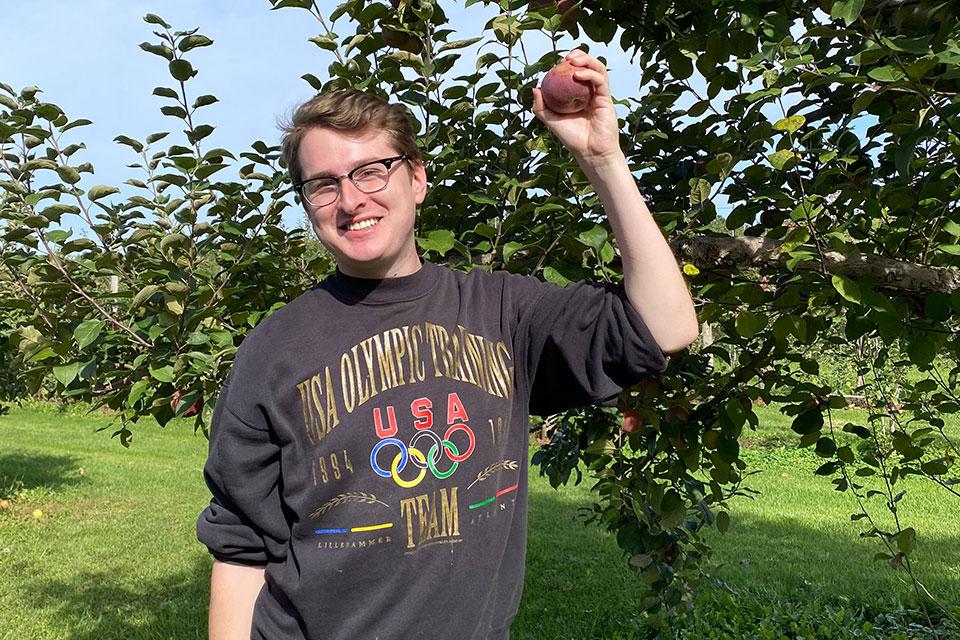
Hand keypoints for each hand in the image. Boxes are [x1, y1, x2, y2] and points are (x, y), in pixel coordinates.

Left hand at [532, 49, 622, 166]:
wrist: (589, 152)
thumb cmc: (572, 139)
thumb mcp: (551, 121)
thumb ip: (541, 107)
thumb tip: (535, 88)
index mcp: (579, 95)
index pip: (576, 72)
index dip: (569, 63)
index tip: (558, 62)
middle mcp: (590, 92)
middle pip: (589, 66)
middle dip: (579, 56)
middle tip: (566, 57)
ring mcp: (600, 94)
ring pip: (598, 69)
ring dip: (587, 60)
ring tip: (572, 60)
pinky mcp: (606, 98)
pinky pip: (600, 81)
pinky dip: (590, 74)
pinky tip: (578, 74)